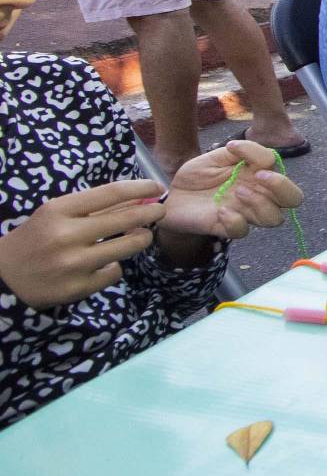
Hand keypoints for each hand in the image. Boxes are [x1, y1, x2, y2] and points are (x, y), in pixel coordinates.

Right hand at [0, 180, 163, 307]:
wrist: (2, 278)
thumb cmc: (34, 239)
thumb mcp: (54, 215)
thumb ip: (92, 207)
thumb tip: (139, 197)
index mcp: (58, 210)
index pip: (111, 192)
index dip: (140, 188)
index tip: (157, 187)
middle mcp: (66, 235)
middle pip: (127, 218)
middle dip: (151, 213)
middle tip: (160, 211)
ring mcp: (73, 263)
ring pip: (128, 247)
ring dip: (141, 239)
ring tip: (140, 236)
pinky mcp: (78, 287)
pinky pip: (114, 272)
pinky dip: (113, 267)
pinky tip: (104, 265)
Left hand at [163, 141, 304, 238]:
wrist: (173, 198)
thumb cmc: (197, 176)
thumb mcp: (215, 157)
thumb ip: (237, 151)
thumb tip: (243, 146)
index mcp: (258, 175)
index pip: (279, 168)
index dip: (264, 158)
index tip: (235, 150)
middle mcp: (259, 195)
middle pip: (294, 198)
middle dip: (282, 187)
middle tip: (260, 177)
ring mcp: (246, 213)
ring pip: (275, 218)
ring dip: (260, 203)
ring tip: (237, 192)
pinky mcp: (229, 228)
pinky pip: (243, 231)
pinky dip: (234, 220)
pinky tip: (219, 211)